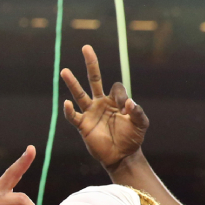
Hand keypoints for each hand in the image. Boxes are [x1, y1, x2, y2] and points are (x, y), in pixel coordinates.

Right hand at [61, 45, 148, 169]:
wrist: (122, 156)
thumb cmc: (132, 138)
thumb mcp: (141, 124)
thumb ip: (137, 112)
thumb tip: (128, 102)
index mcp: (115, 100)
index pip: (116, 87)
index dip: (121, 95)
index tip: (126, 109)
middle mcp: (101, 103)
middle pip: (94, 79)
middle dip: (91, 63)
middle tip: (86, 47)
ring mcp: (90, 113)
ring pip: (79, 94)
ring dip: (72, 83)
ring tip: (64, 71)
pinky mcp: (83, 126)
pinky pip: (73, 116)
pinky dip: (68, 110)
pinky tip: (66, 103)